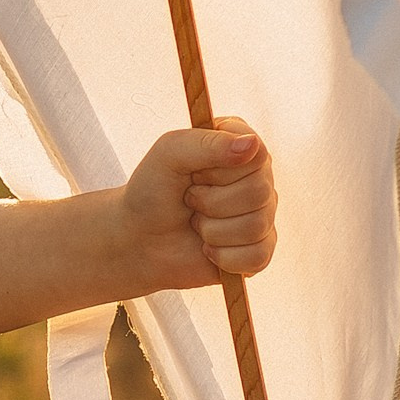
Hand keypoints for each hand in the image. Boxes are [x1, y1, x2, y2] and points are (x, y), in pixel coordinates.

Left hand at [117, 118, 276, 290]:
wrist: (138, 241)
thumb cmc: (151, 193)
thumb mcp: (168, 155)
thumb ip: (206, 142)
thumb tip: (251, 144)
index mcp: (239, 143)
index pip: (256, 155)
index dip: (217, 171)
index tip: (193, 173)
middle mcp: (257, 176)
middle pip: (259, 192)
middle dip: (211, 203)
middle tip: (189, 201)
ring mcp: (262, 213)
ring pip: (256, 225)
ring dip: (213, 231)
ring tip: (196, 224)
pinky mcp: (259, 248)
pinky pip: (257, 256)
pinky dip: (222, 257)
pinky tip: (207, 249)